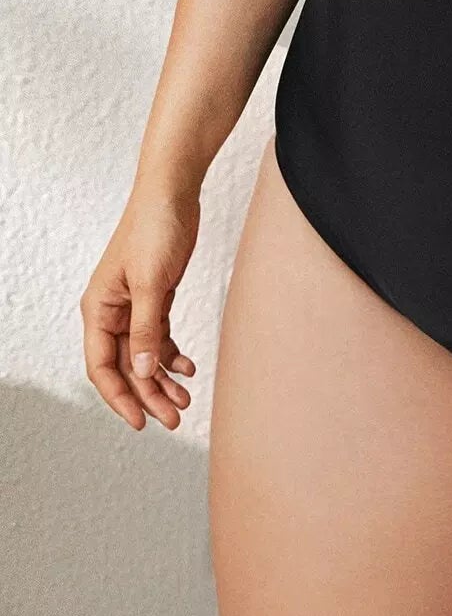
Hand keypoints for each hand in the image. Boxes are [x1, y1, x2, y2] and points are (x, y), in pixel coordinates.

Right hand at [80, 186, 199, 429]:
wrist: (173, 193)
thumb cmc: (155, 229)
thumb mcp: (152, 282)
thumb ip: (146, 329)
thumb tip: (140, 371)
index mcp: (99, 309)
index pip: (102, 367)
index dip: (119, 398)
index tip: (140, 423)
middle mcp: (112, 311)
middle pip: (126, 366)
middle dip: (147, 394)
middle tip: (175, 417)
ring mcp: (134, 305)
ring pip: (144, 355)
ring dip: (162, 377)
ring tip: (185, 398)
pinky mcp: (155, 296)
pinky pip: (159, 336)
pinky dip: (172, 353)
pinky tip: (188, 366)